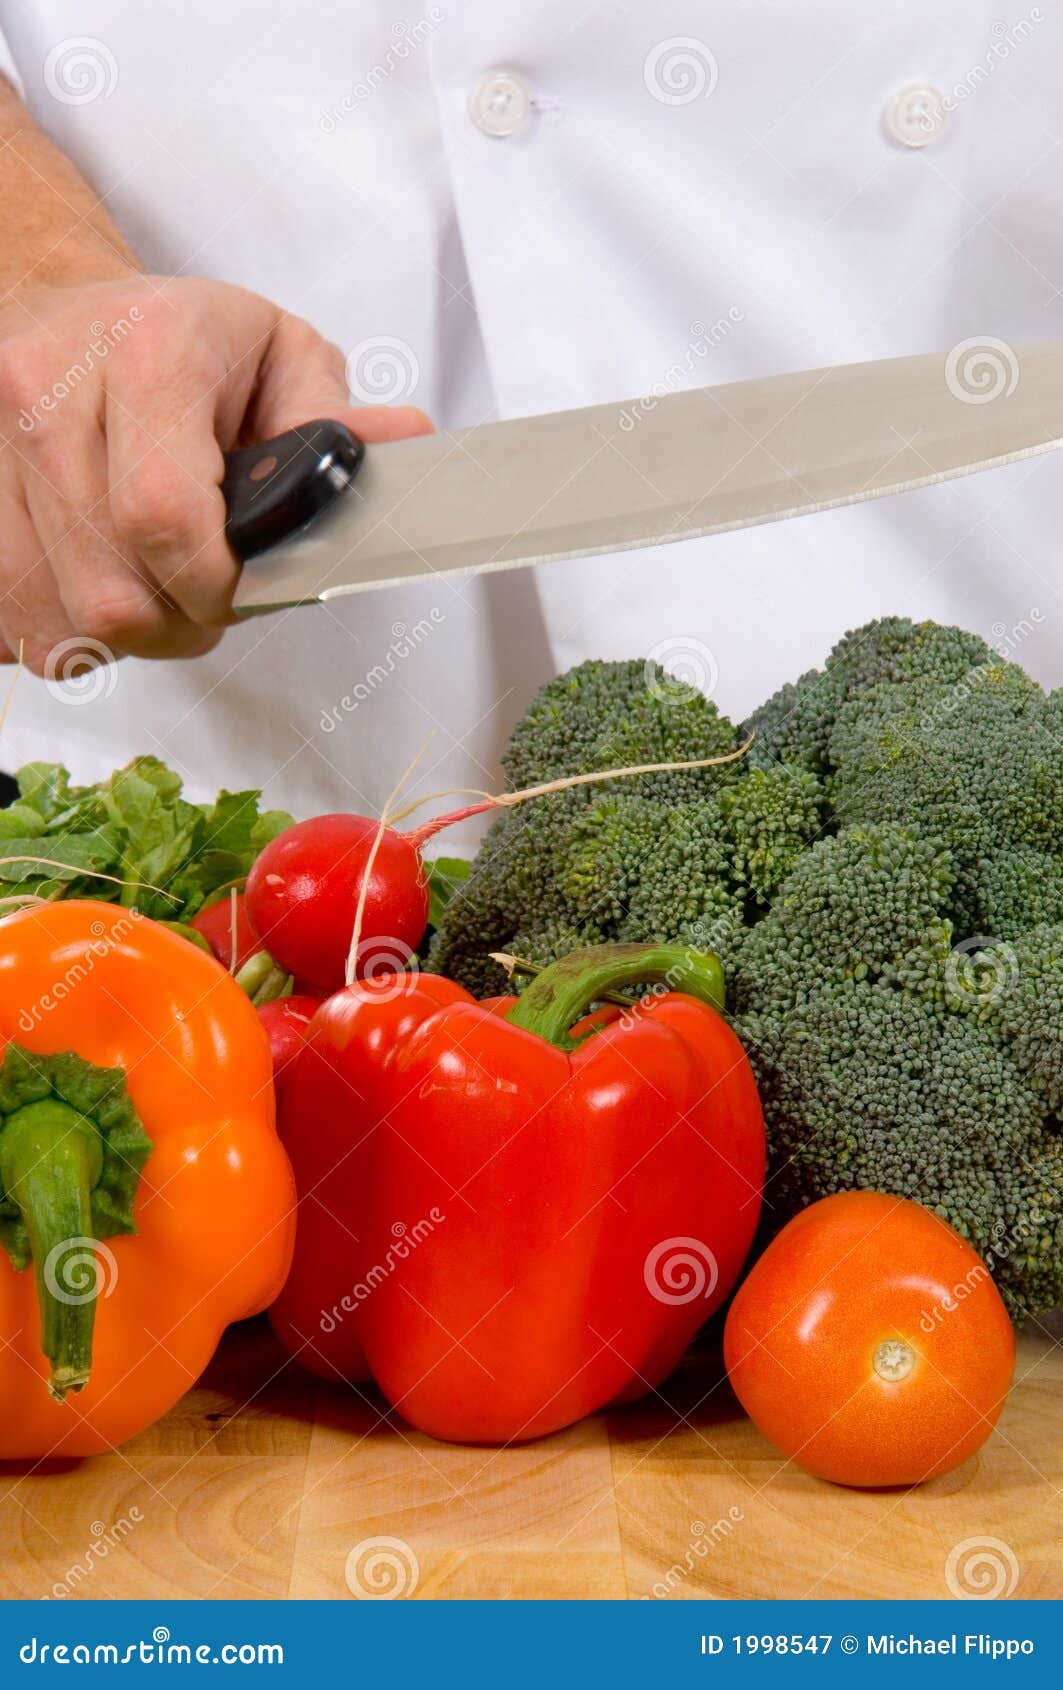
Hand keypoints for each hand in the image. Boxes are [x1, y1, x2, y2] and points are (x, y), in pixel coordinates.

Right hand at [0, 276, 431, 670]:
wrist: (73, 307)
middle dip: (179, 623)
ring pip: (55, 619)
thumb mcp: (284, 358)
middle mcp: (46, 390)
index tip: (243, 589)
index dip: (214, 585)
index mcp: (144, 349)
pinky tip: (102, 580)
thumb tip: (404, 446)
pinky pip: (12, 621)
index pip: (164, 515)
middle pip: (110, 591)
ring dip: (124, 634)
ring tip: (158, 585)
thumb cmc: (188, 346)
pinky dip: (67, 629)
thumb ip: (336, 422)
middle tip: (209, 596)